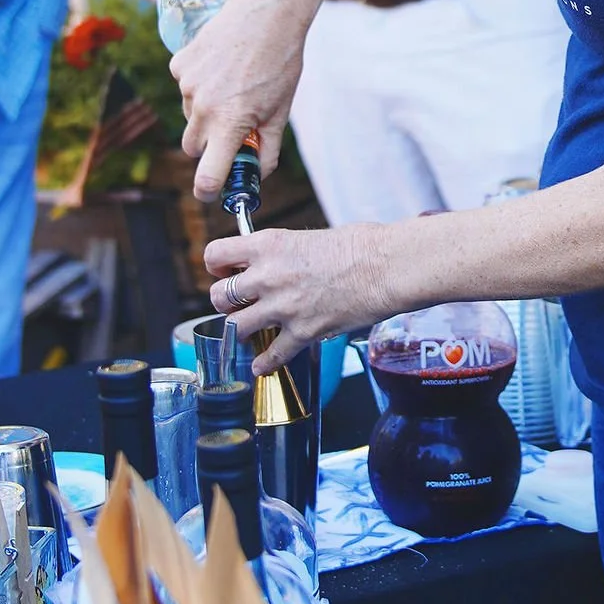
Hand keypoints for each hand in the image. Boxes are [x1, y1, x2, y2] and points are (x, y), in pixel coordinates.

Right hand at [173, 0, 309, 200]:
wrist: (268, 12)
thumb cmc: (280, 62)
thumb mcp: (281, 111)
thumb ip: (268, 149)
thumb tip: (258, 173)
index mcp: (229, 124)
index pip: (207, 176)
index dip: (208, 190)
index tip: (213, 191)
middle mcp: (202, 107)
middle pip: (193, 147)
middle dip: (209, 146)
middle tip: (233, 129)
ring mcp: (187, 84)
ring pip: (190, 115)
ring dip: (206, 112)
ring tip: (233, 86)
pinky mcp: (180, 64)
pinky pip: (184, 86)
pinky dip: (199, 84)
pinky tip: (221, 67)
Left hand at [205, 224, 381, 365]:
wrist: (388, 266)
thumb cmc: (361, 246)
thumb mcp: (310, 238)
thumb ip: (285, 253)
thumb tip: (279, 263)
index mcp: (269, 245)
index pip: (216, 255)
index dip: (216, 265)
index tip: (224, 271)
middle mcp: (268, 276)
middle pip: (218, 296)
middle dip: (224, 302)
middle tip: (237, 304)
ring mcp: (283, 307)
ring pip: (236, 327)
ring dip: (240, 331)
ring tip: (248, 331)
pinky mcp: (303, 332)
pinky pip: (271, 355)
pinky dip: (265, 364)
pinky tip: (262, 366)